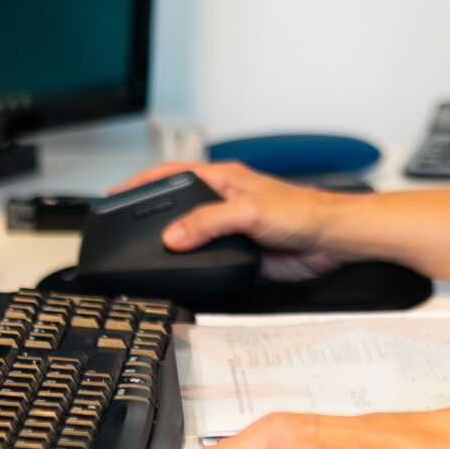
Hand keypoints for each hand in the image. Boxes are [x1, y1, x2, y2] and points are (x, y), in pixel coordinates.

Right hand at [103, 159, 356, 280]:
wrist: (331, 241)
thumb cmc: (304, 211)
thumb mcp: (250, 211)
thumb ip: (209, 222)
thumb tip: (173, 236)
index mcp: (224, 180)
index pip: (173, 175)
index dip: (143, 182)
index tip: (118, 193)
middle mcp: (224, 202)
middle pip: (179, 208)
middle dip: (152, 217)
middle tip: (125, 229)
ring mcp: (231, 230)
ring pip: (192, 237)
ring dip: (173, 246)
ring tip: (147, 254)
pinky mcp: (240, 255)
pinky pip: (209, 261)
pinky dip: (194, 266)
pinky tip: (182, 273)